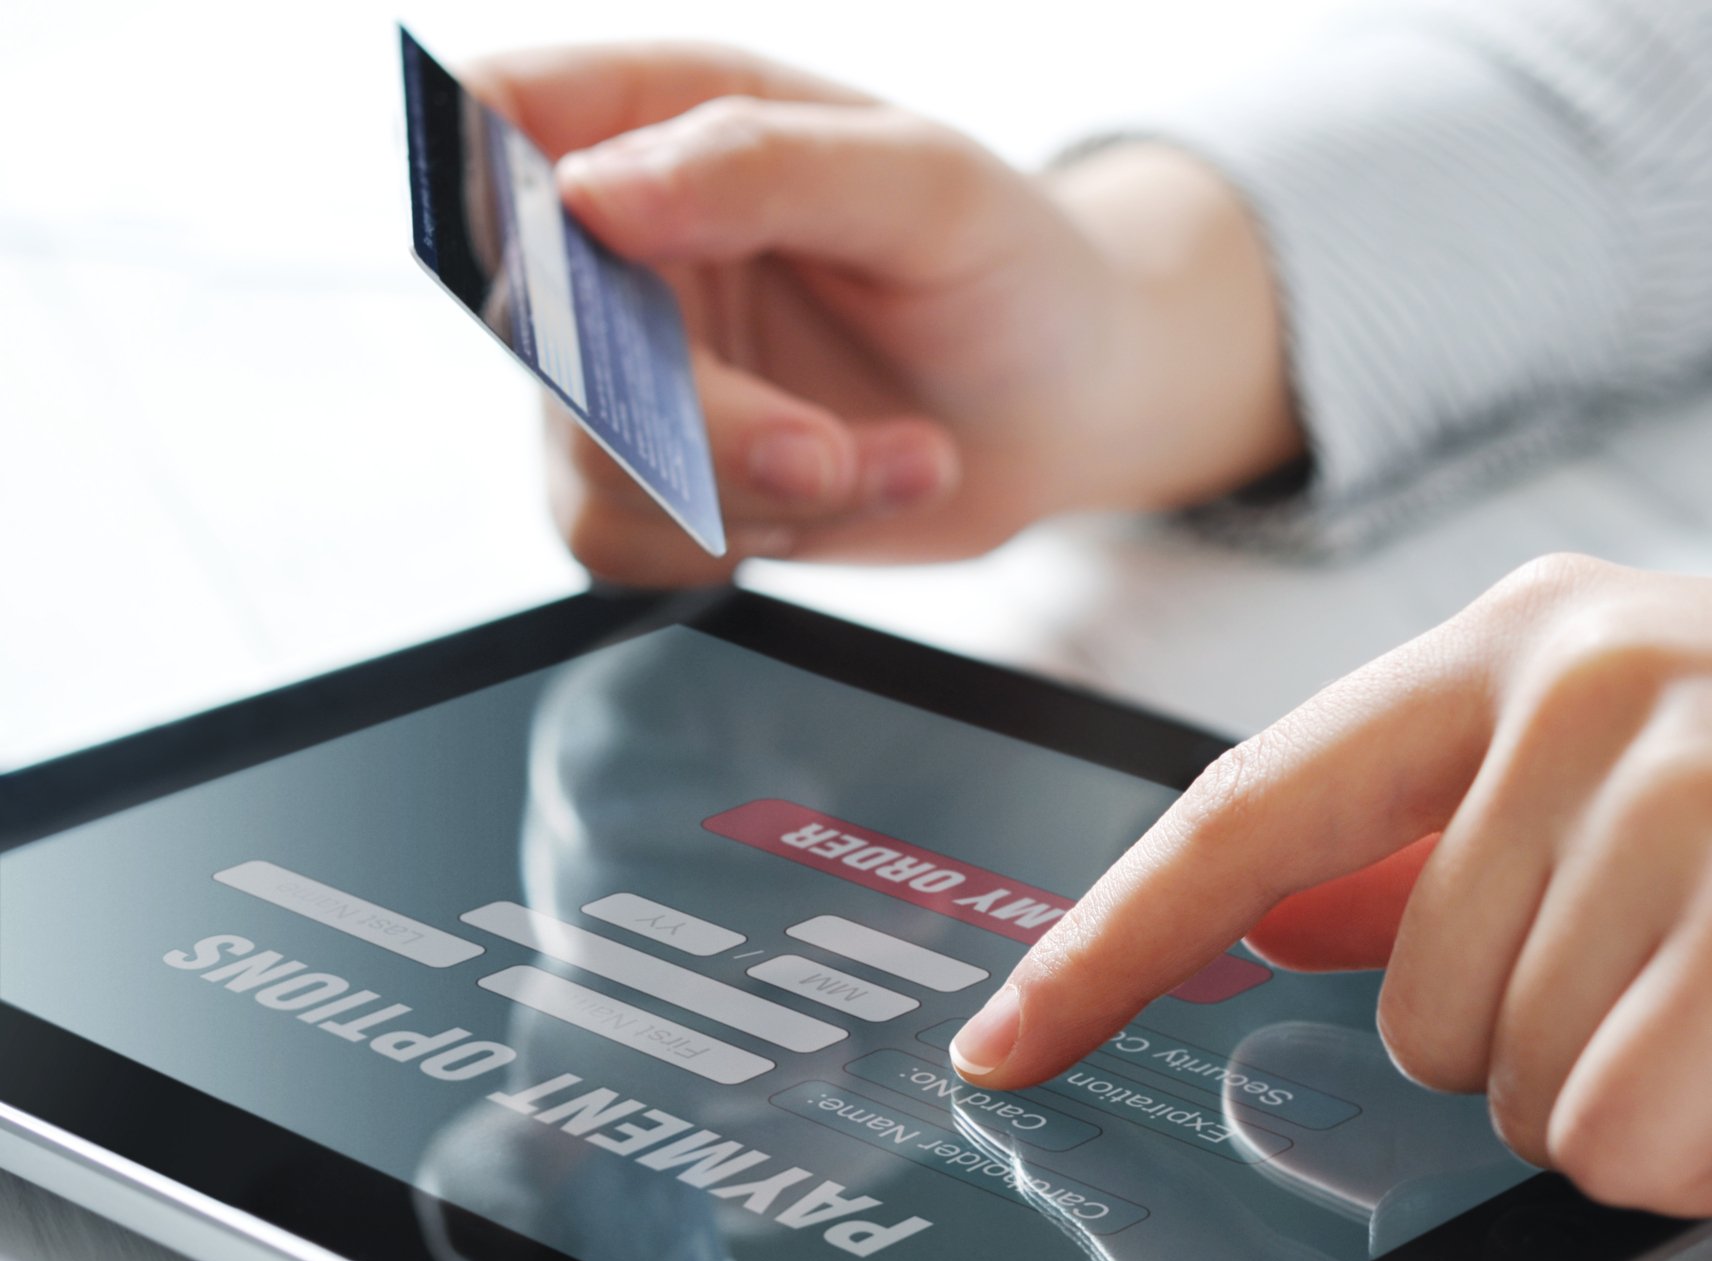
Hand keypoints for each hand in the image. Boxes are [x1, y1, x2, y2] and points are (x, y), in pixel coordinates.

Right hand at [465, 45, 1297, 583]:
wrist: (1070, 404)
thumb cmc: (1012, 266)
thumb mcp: (929, 186)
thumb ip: (765, 167)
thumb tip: (590, 193)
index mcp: (670, 113)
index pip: (501, 112)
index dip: (488, 187)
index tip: (572, 271)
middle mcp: (627, 241)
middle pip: (536, 330)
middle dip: (686, 418)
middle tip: (818, 449)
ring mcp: (634, 369)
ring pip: (589, 462)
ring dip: (754, 492)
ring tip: (896, 457)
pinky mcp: (664, 479)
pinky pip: (630, 543)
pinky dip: (758, 539)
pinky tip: (865, 483)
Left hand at [950, 555, 1711, 1216]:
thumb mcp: (1664, 768)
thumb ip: (1449, 833)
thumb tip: (1278, 914)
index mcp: (1536, 634)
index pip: (1253, 807)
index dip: (1116, 940)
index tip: (1013, 1036)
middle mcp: (1581, 681)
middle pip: (1398, 1001)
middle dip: (1542, 1043)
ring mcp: (1672, 785)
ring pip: (1505, 1081)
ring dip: (1645, 1085)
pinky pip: (1620, 1135)